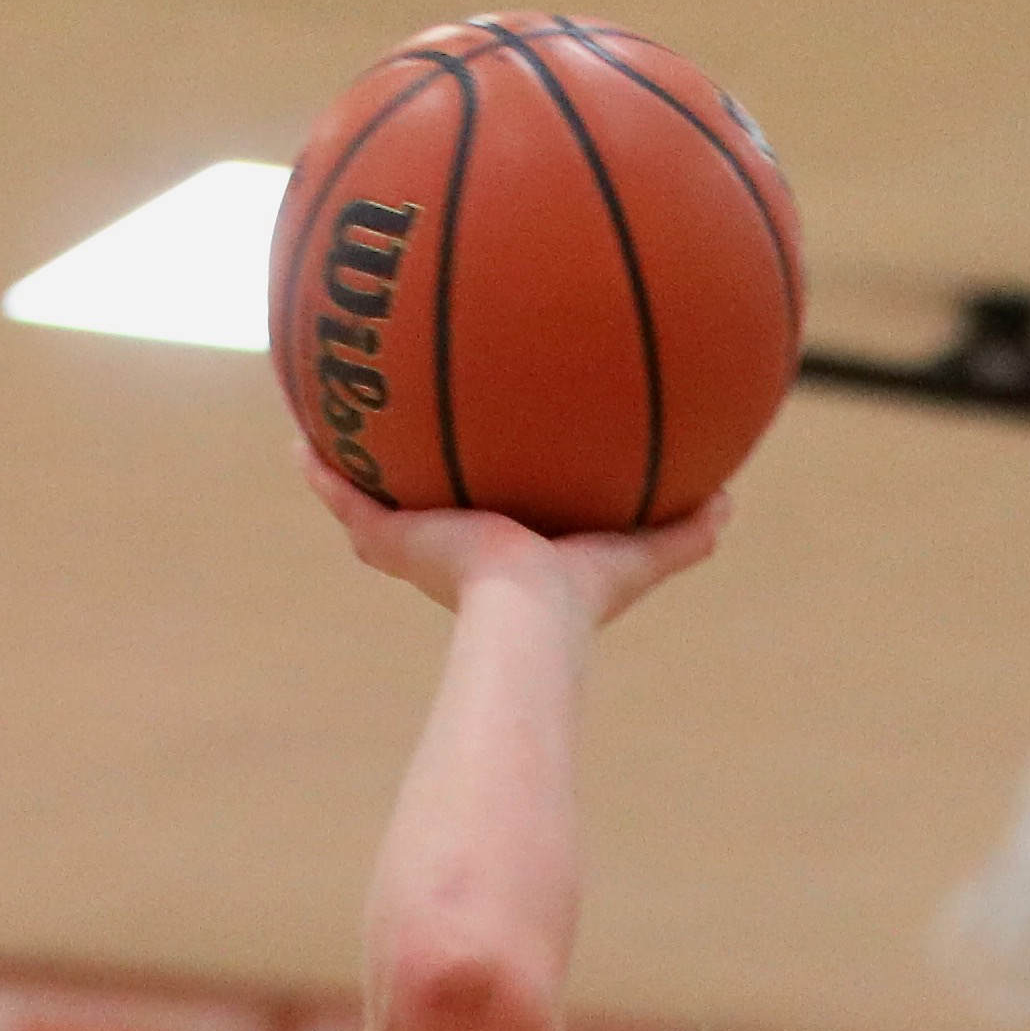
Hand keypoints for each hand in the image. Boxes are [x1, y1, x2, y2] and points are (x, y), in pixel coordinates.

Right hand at [304, 454, 724, 625]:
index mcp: (503, 554)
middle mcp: (450, 551)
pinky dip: (319, 469)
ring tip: (327, 412)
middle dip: (411, 471)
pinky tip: (297, 432)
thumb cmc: (581, 597)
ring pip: (370, 497)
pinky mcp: (384, 540)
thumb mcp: (640, 553)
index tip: (483, 453)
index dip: (486, 487)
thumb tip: (733, 500)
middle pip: (421, 504)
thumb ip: (683, 532)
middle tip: (398, 428)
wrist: (528, 618)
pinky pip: (341, 495)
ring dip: (349, 459)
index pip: (489, 513)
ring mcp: (410, 546)